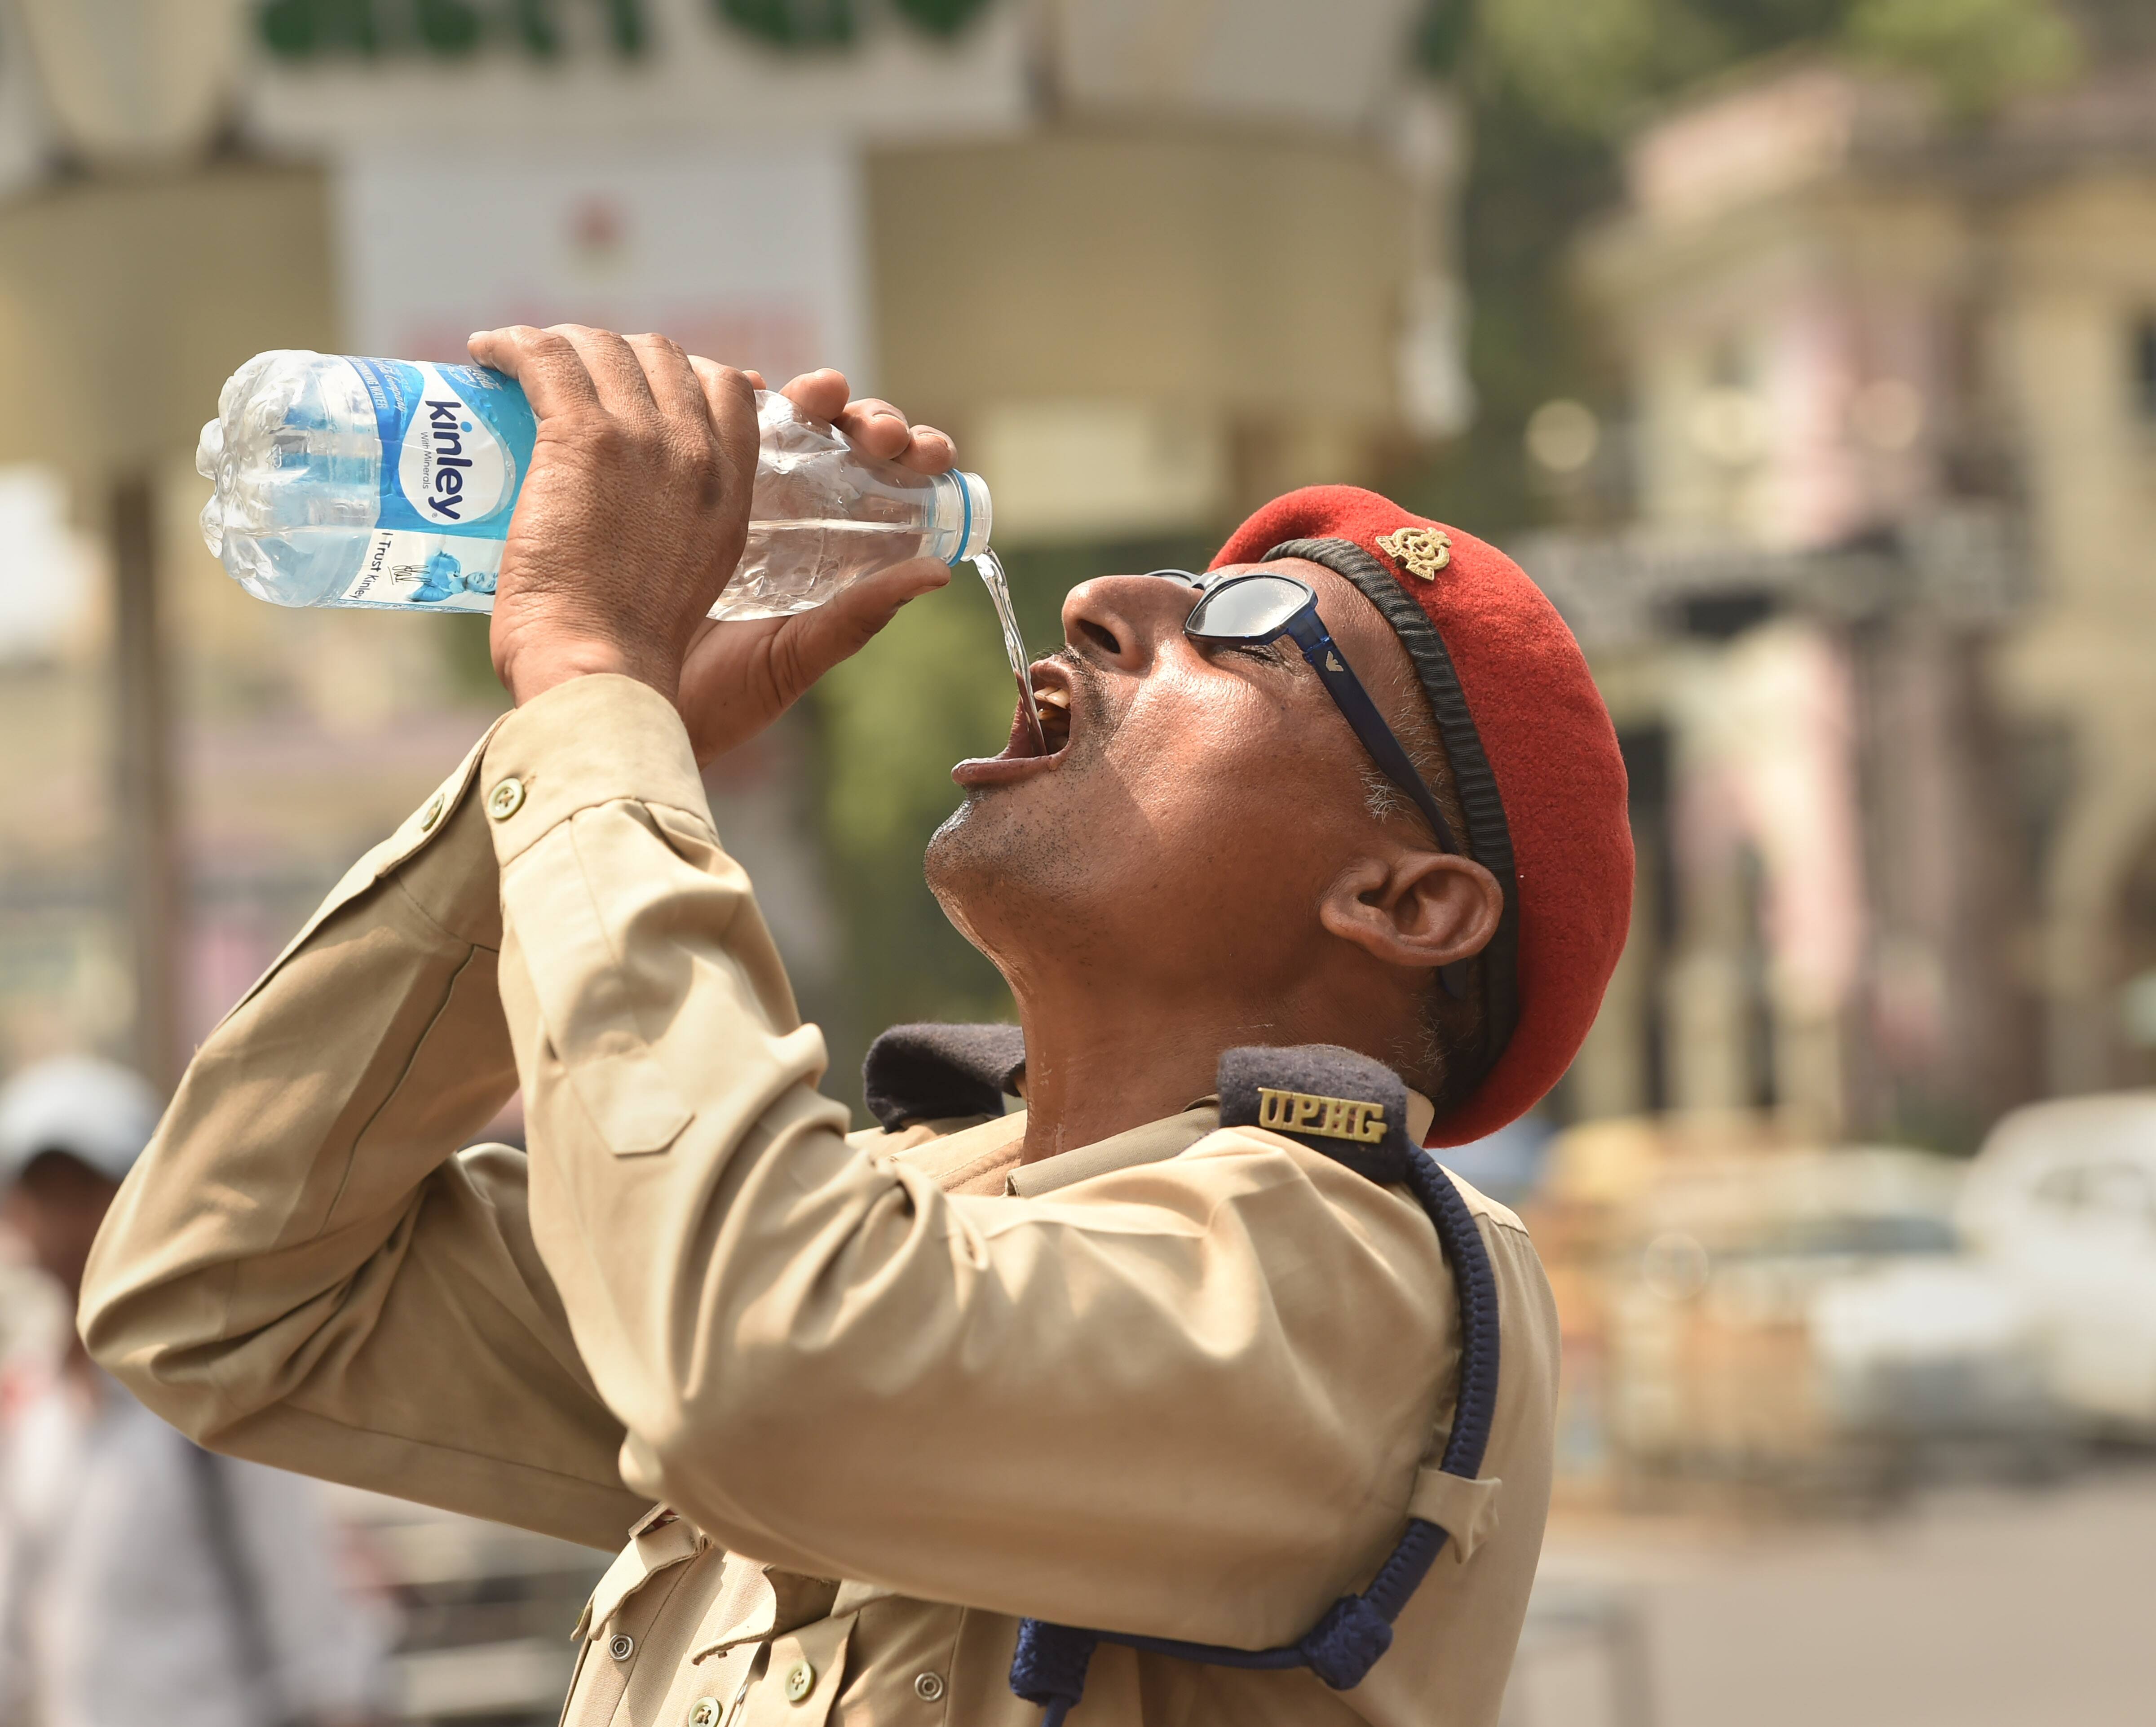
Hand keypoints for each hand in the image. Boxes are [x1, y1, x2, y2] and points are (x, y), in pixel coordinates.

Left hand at [467, 324, 757, 706]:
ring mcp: (643, 440)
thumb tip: (640, 519)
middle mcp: (697, 452)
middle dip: (609, 352)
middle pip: (659, 355)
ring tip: (516, 361)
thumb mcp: (692, 579)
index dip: (679, 371)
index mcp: (731, 489)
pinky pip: (544, 358)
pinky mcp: (583, 438)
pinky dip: (510, 345)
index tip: (632, 384)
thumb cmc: (630, 650)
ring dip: (555, 342)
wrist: (603, 670)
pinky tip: (484, 352)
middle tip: (560, 376)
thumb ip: (681, 531)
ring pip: (600, 347)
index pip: (727, 387)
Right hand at [674, 367, 957, 764]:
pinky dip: (732, 393)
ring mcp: (741, 492)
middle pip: (846, 443)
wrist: (628, 701)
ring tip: (822, 395)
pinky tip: (746, 385)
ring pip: (789, 422)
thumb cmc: (720, 698)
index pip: (887, 488)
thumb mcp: (794, 658)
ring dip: (813, 397)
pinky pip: (713, 422)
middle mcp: (796, 515)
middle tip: (877, 432)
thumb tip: (939, 573)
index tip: (926, 453)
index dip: (913, 456)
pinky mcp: (686, 480)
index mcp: (835, 553)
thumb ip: (858, 618)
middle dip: (869, 420)